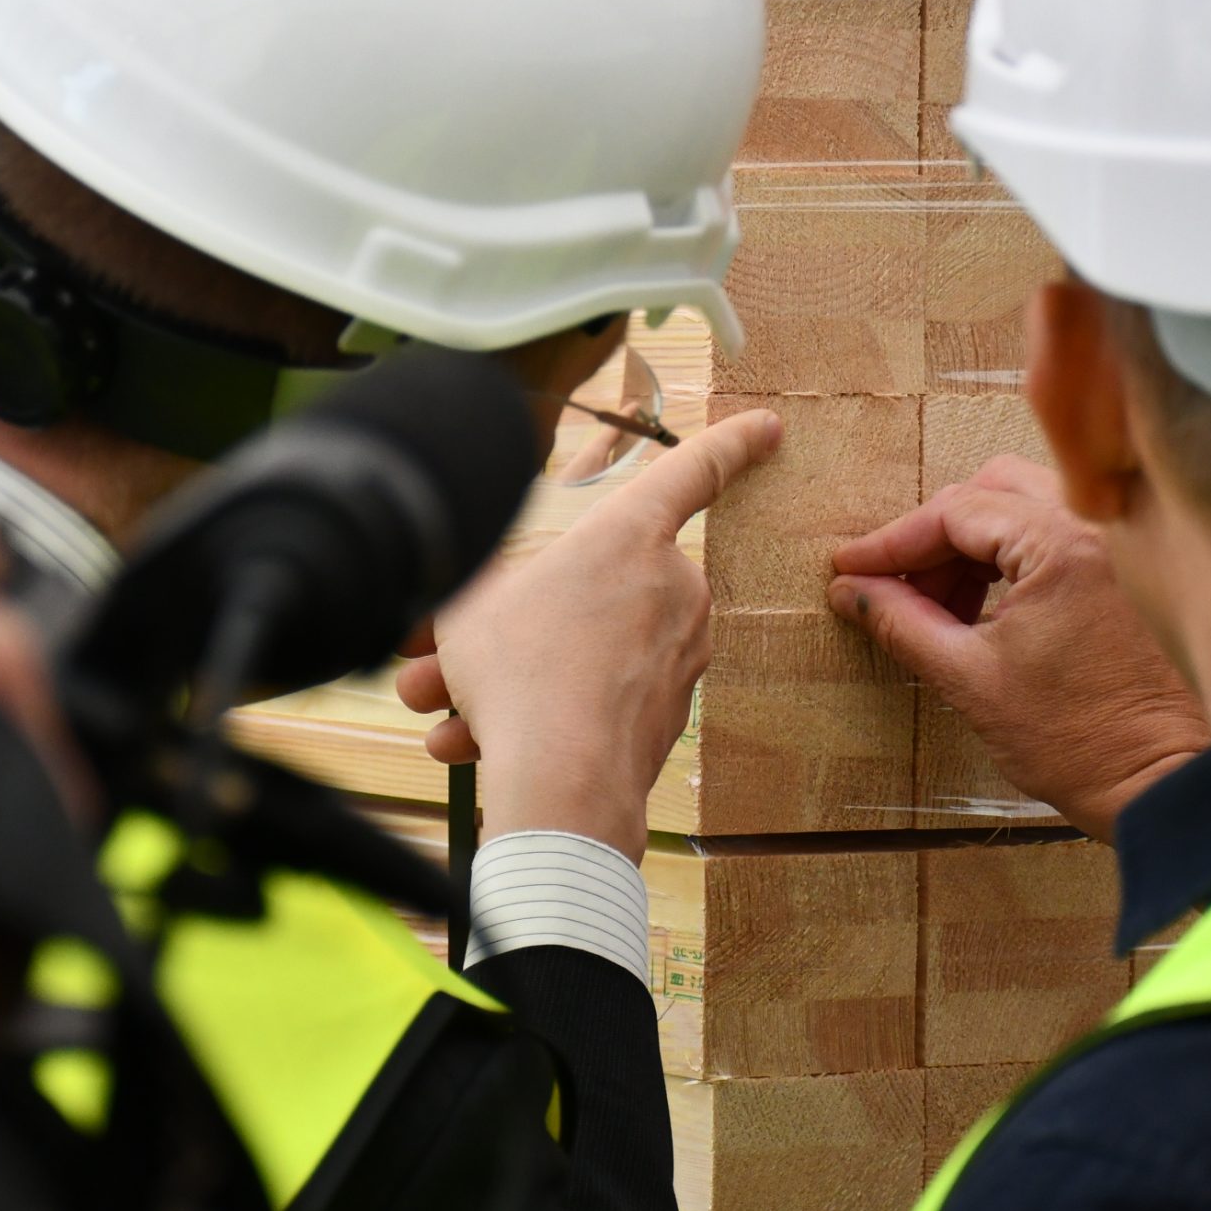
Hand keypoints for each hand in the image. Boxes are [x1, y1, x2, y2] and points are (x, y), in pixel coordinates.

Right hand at [395, 409, 783, 862]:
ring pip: (586, 645)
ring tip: (443, 702)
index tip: (767, 428)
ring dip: (515, 673)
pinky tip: (472, 738)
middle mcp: (672, 586)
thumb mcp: (474, 599)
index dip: (730, 442)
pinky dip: (544, 712)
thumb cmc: (519, 671)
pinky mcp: (671, 711)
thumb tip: (473, 595)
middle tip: (452, 641)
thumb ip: (482, 578)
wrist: (561, 783)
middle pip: (594, 581)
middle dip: (520, 613)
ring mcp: (680, 652)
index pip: (694, 469)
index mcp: (633, 533)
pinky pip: (598, 696)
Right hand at [827, 454, 1208, 839]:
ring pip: (1016, 511)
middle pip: (988, 493)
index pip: (955, 512)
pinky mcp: (1115, 576)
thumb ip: (901, 622)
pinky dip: (1000, 563)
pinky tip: (973, 613)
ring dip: (965, 550)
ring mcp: (1110, 550)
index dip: (891, 542)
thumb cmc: (1074, 739)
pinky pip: (1044, 540)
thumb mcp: (966, 678)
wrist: (1153, 781)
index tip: (849, 570)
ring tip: (932, 612)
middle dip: (931, 538)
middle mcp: (1091, 530)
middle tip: (892, 586)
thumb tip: (851, 592)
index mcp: (1059, 545)